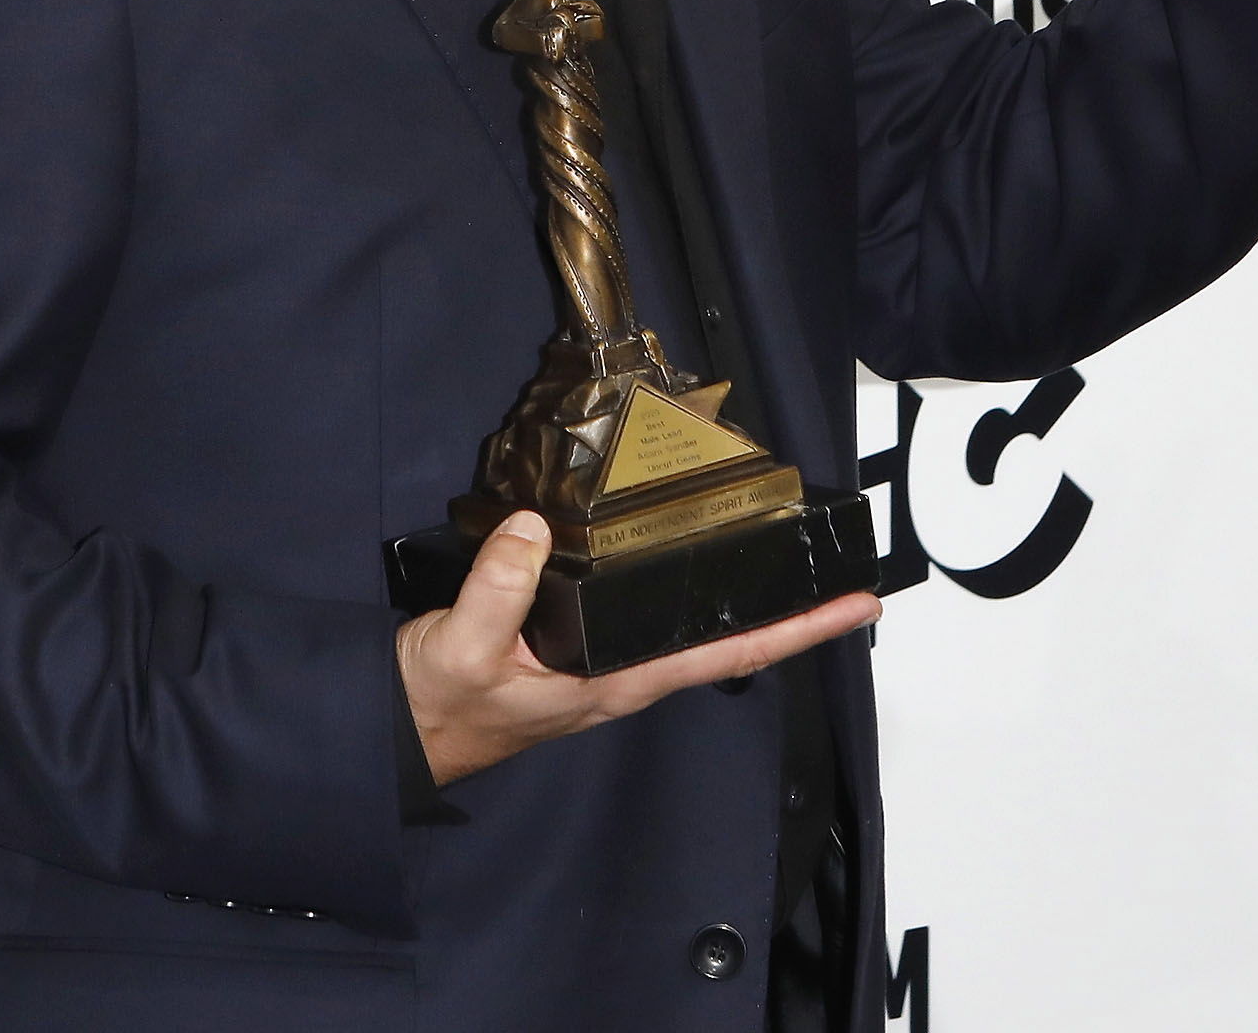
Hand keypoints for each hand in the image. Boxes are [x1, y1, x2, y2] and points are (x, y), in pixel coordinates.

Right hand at [396, 512, 880, 784]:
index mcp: (618, 680)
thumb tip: (536, 527)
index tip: (856, 606)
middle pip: (725, 636)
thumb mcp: (462, 646)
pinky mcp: (578, 639)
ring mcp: (605, 657)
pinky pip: (644, 607)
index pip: (728, 655)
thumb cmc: (439, 704)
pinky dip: (678, 580)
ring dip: (737, 592)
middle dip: (785, 607)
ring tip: (780, 550)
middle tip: (838, 565)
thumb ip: (499, 588)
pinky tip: (684, 551)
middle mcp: (625, 670)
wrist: (401, 729)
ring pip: (688, 622)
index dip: (797, 631)